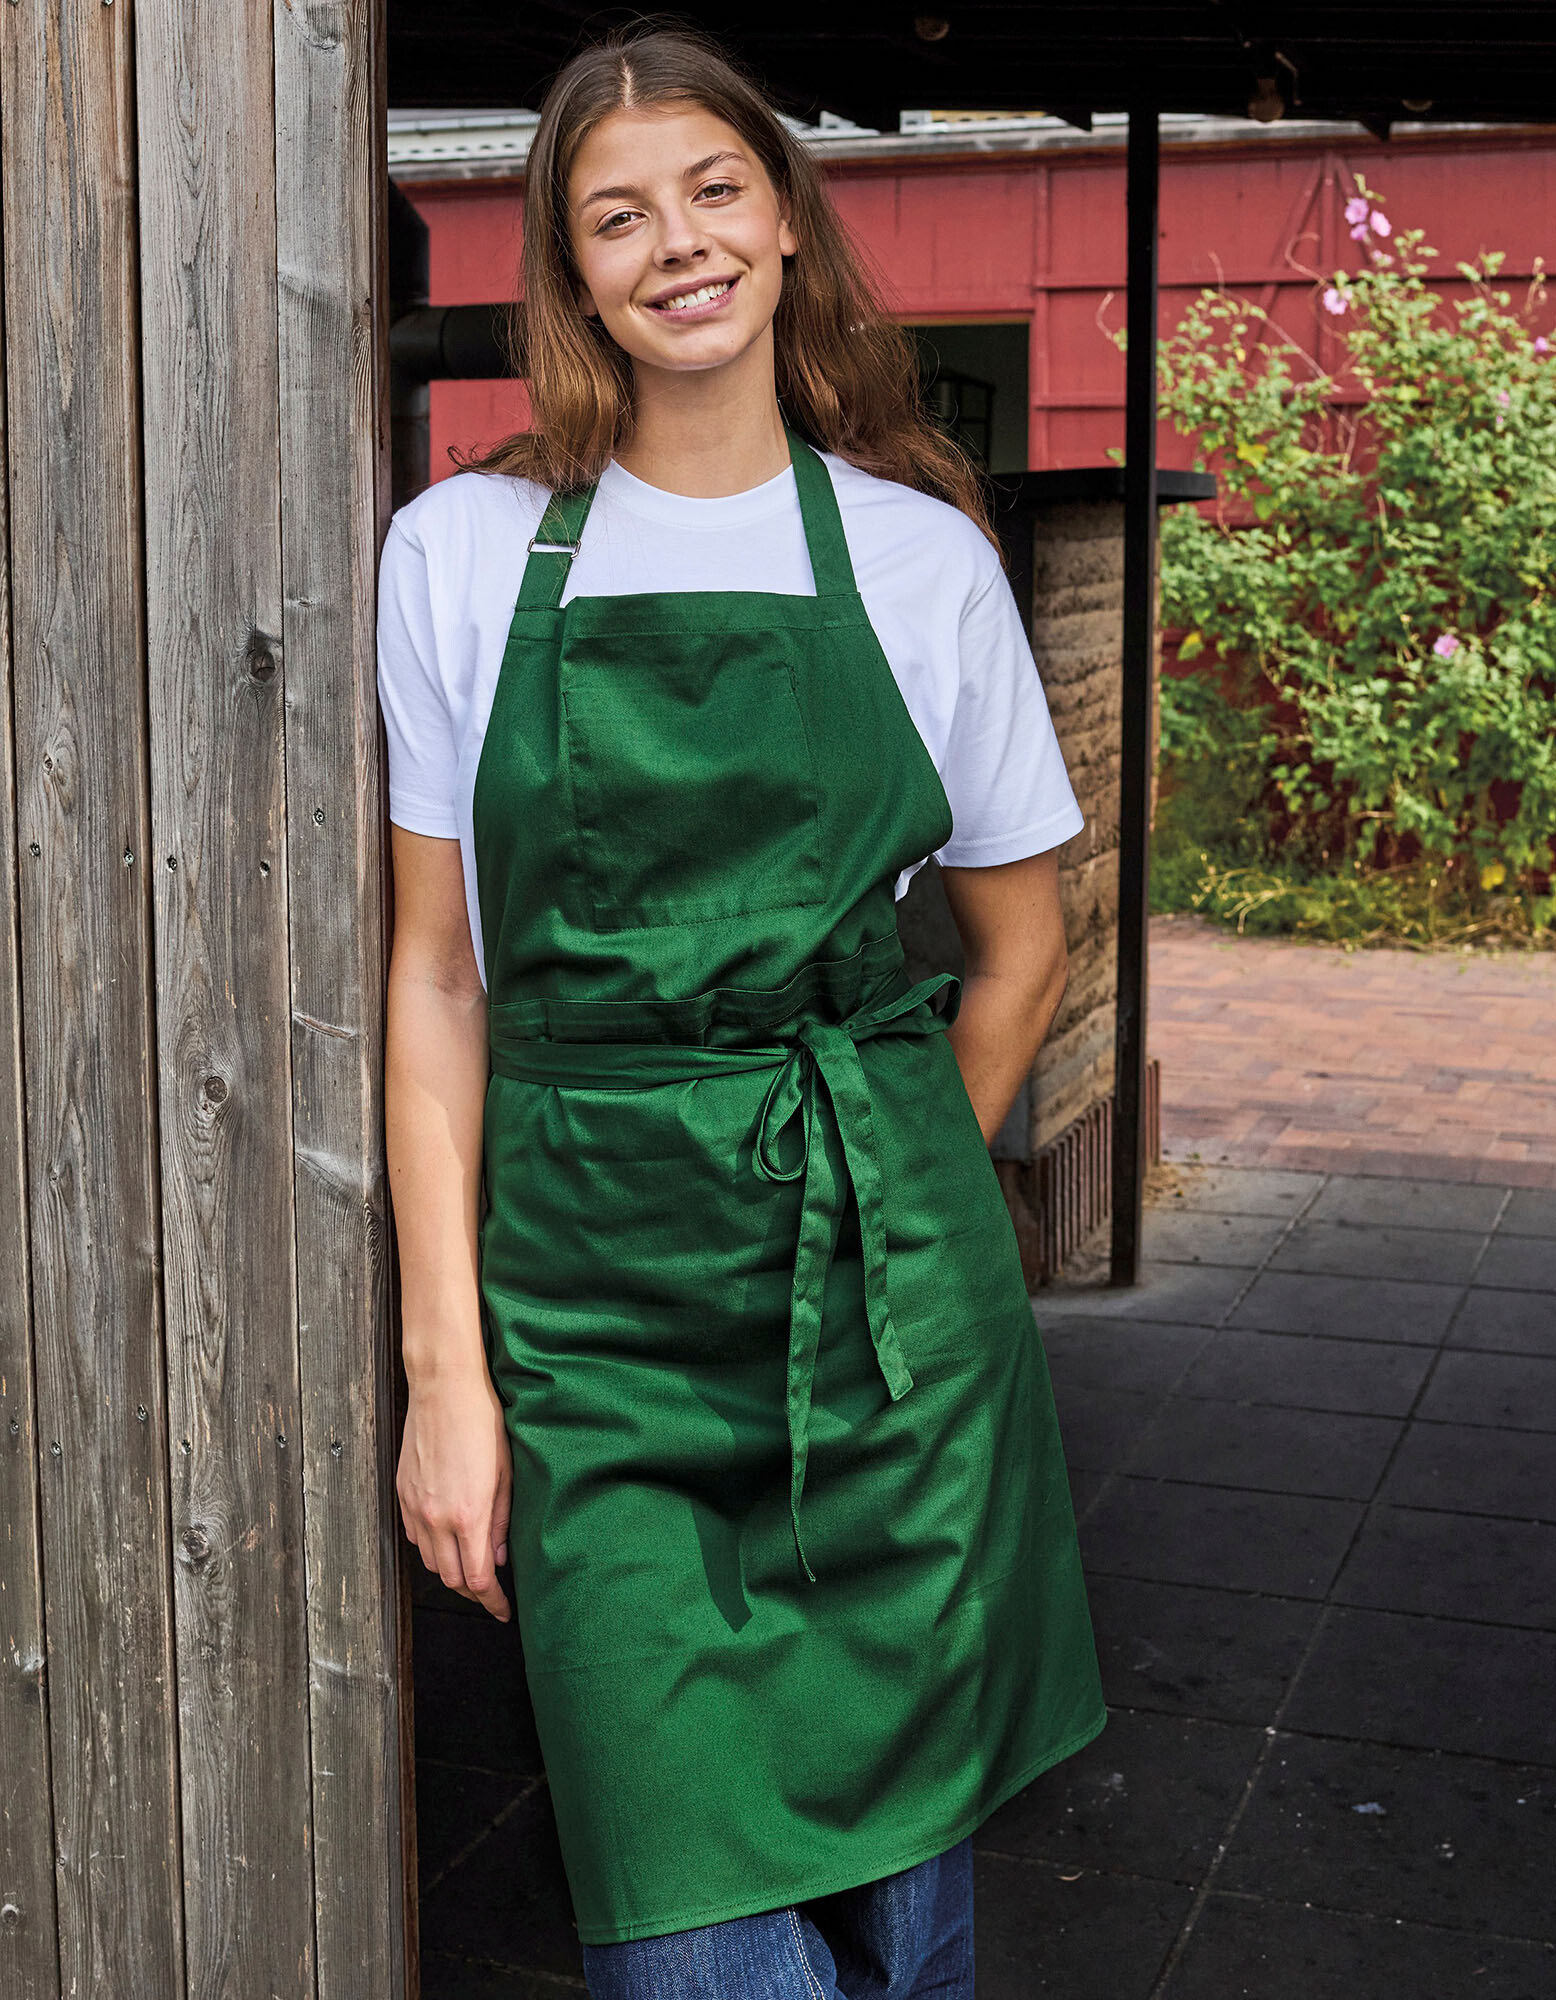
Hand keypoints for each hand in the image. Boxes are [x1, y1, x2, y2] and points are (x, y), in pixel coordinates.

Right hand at [397, 1367, 513, 1622]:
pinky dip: (431, 1547)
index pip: (478, 1578)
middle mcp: (436, 1518)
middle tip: (491, 1590)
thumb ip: (502, 1520)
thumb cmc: (482, 1422)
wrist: (443, 1388)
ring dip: (450, 1570)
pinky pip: (413, 1537)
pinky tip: (447, 1538)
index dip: (492, 1601)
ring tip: (471, 1564)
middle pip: (450, 1578)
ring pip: (429, 1561)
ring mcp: (415, 1506)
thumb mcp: (506, 1472)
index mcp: (468, 1515)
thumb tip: (499, 1556)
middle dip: (472, 1591)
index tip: (504, 1611)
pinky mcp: (402, 1493)